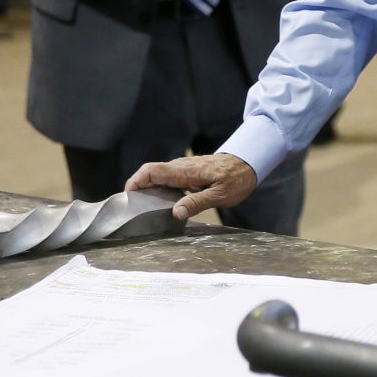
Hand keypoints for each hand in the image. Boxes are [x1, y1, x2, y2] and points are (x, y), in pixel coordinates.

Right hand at [127, 153, 258, 220]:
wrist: (248, 163)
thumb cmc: (236, 179)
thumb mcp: (220, 195)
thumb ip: (197, 203)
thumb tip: (175, 213)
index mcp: (185, 171)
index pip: (152, 170)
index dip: (135, 181)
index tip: (127, 196)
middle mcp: (180, 167)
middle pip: (150, 173)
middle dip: (137, 187)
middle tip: (132, 208)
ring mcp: (183, 168)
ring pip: (157, 176)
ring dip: (147, 189)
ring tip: (142, 209)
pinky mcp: (187, 172)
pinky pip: (167, 178)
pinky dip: (158, 188)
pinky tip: (160, 203)